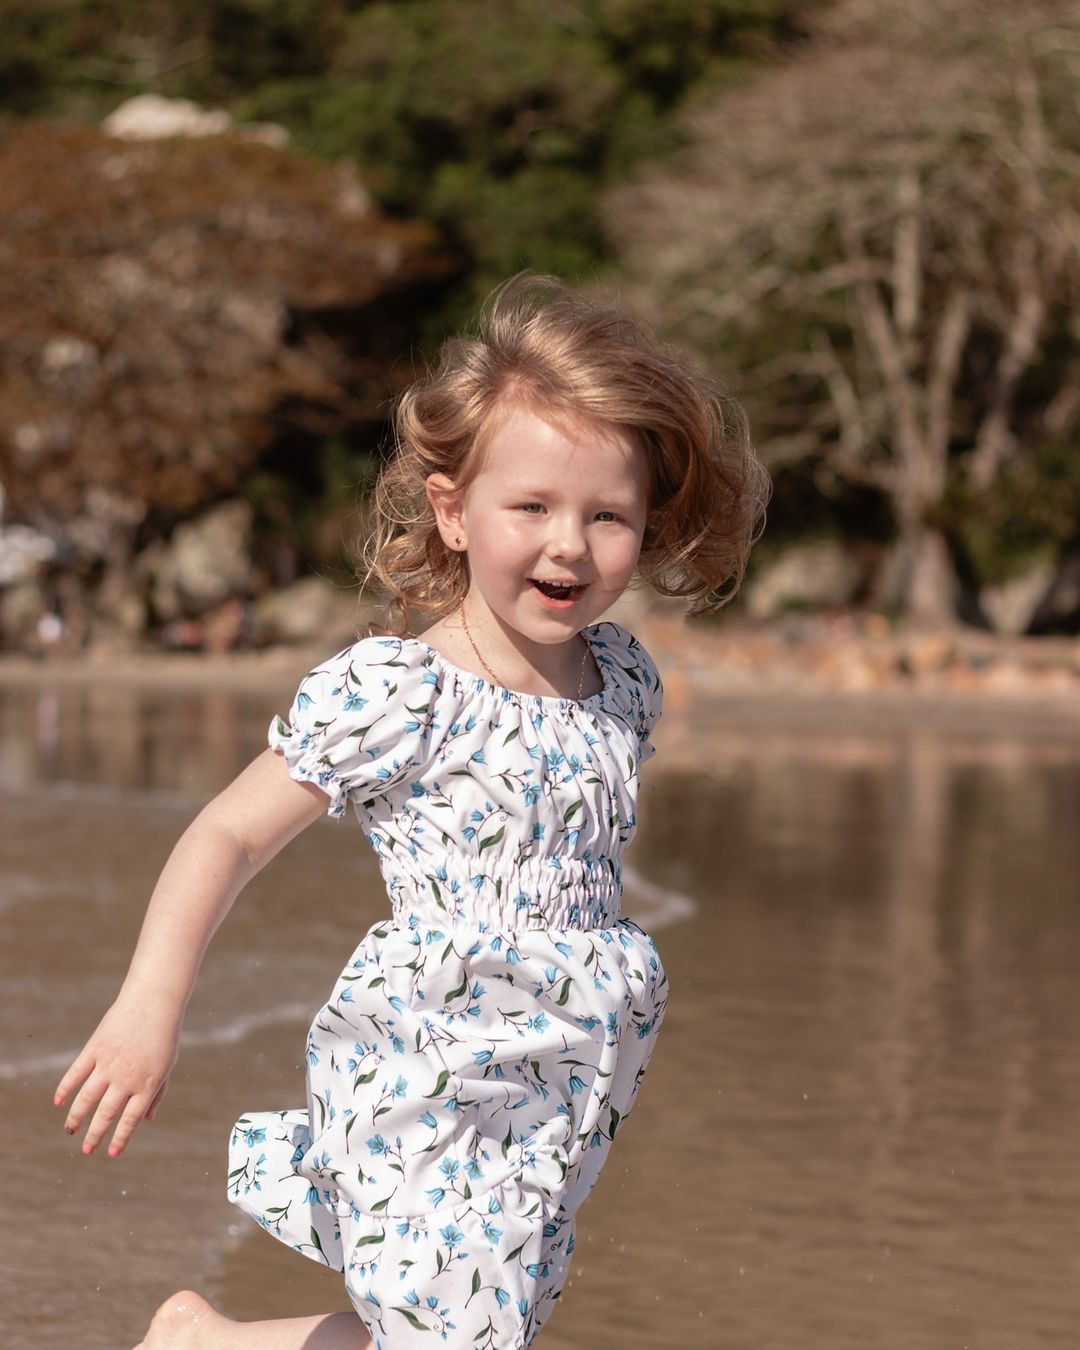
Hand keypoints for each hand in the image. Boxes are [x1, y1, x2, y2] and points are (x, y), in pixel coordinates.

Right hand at [54, 994, 179, 1157]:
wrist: (153, 1002)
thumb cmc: (163, 1035)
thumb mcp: (167, 1065)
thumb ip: (157, 1093)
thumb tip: (148, 1120)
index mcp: (147, 1084)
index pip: (130, 1119)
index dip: (120, 1138)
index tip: (111, 1154)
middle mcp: (126, 1078)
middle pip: (106, 1113)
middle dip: (95, 1134)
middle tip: (87, 1150)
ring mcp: (109, 1063)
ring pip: (87, 1098)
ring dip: (76, 1117)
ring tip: (70, 1130)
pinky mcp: (95, 1049)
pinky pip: (76, 1074)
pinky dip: (65, 1089)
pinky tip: (59, 1103)